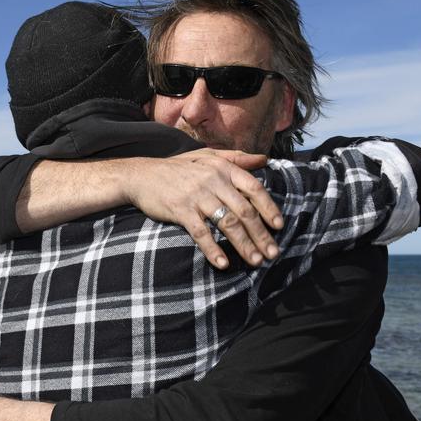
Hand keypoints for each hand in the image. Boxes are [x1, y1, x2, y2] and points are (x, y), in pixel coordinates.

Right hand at [123, 149, 284, 268]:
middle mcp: (213, 181)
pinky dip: (213, 249)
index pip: (254, 189)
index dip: (269, 209)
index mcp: (223, 168)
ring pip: (228, 223)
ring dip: (244, 245)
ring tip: (255, 261)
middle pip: (244, 211)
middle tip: (272, 254)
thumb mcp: (207, 157)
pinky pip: (201, 233)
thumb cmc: (177, 168)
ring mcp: (197, 196)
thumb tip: (264, 159)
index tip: (279, 227)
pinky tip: (222, 263)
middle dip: (261, 235)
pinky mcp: (181, 210)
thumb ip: (236, 158)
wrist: (141, 175)